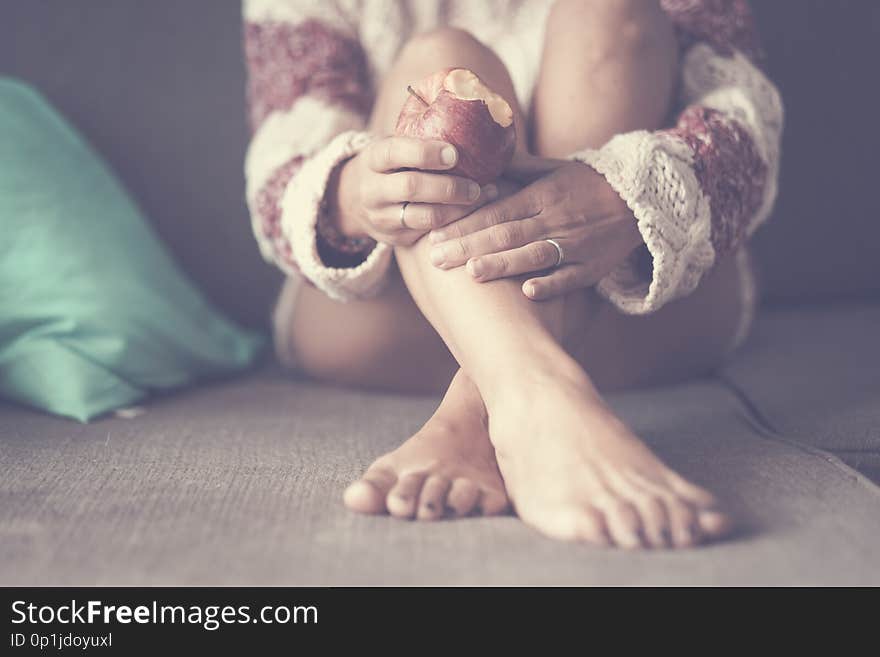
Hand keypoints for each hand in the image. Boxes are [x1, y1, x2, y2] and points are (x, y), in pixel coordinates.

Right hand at [331, 136, 496, 245]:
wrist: (354, 201)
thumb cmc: (393, 164)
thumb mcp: (395, 145)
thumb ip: (424, 132)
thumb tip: (478, 103)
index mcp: (373, 158)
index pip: (394, 152)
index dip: (424, 152)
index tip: (455, 153)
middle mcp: (372, 189)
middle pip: (410, 187)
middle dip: (448, 186)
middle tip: (478, 184)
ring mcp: (381, 217)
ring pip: (423, 217)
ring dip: (458, 209)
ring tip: (484, 197)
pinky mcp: (394, 239)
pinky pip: (428, 235)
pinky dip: (454, 224)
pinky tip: (475, 214)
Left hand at [426, 157, 642, 299]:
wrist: (642, 200)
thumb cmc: (590, 185)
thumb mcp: (556, 168)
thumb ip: (519, 169)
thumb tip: (483, 158)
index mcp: (542, 195)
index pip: (496, 211)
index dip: (465, 223)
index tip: (435, 234)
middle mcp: (556, 219)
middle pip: (507, 234)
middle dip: (469, 247)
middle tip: (436, 259)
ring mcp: (575, 245)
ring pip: (534, 255)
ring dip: (502, 264)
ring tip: (471, 273)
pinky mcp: (592, 267)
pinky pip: (569, 277)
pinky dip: (550, 284)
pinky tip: (527, 291)